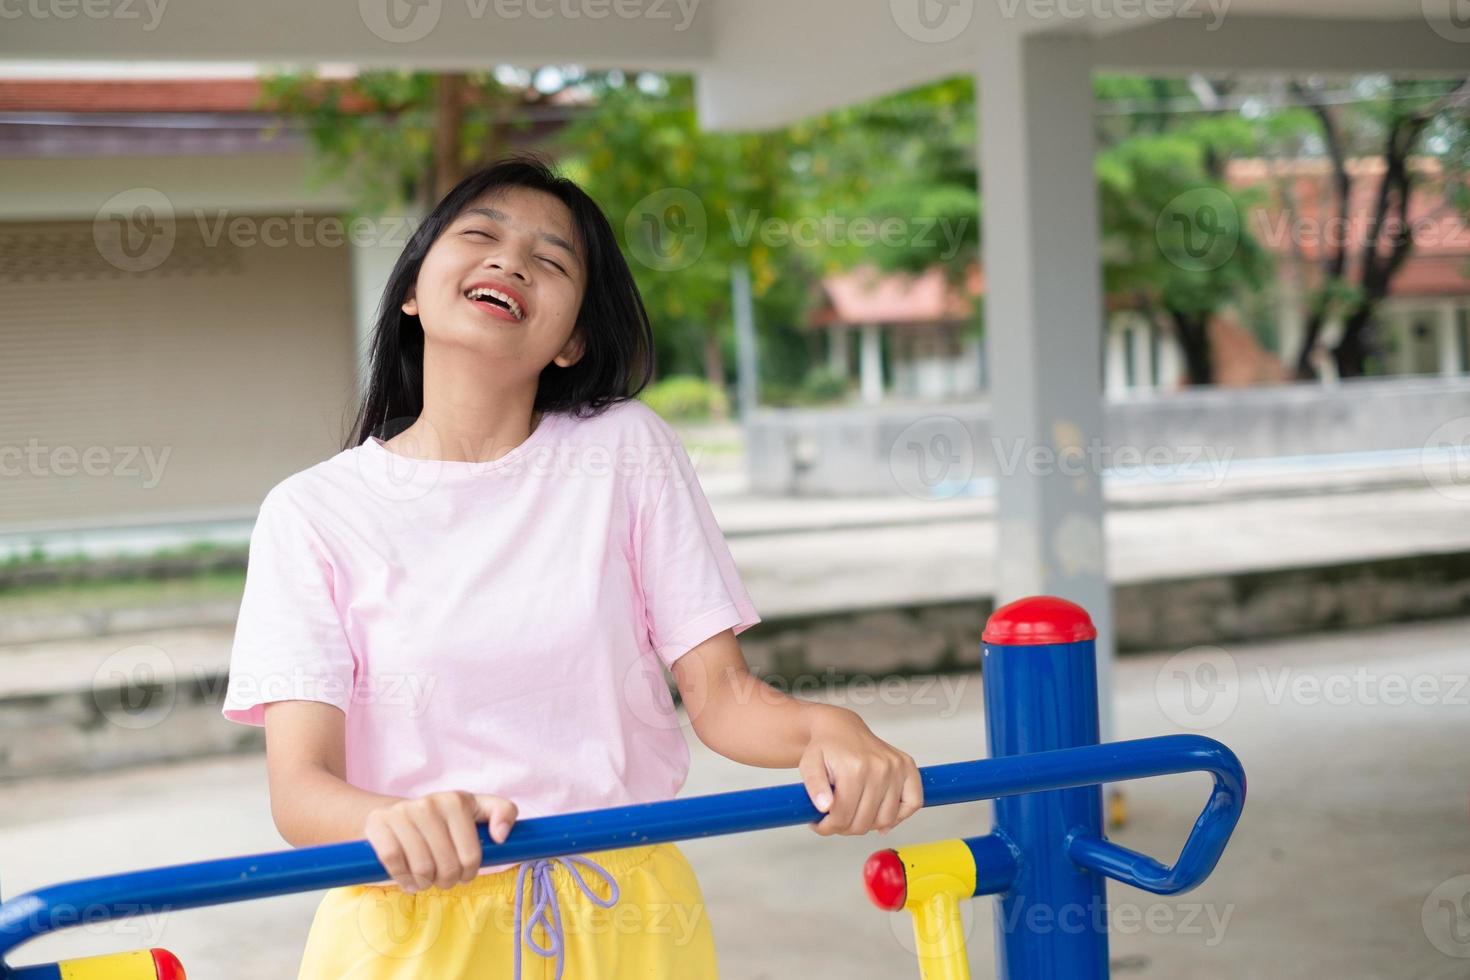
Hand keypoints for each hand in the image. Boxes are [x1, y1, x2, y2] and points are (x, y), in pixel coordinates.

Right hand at [363, 791, 517, 892]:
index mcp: (456, 801)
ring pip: (422, 868)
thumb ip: (502, 812)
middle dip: (447, 880)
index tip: (465, 872)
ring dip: (426, 883)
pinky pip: (394, 863)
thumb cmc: (440, 820)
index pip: (471, 856)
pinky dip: (403, 879)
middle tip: (443, 878)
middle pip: (447, 867)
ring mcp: (402, 813)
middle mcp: (430, 803)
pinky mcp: (379, 825)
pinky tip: (409, 879)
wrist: (392, 815)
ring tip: (426, 879)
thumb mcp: (475, 810)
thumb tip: (501, 836)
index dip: (470, 873)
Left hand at [798, 706, 922, 836]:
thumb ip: (814, 786)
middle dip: (846, 828)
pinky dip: (899, 816)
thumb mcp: (808, 764)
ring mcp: (896, 767)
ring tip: (855, 816)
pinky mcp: (908, 767)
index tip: (821, 824)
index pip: (843, 816)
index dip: (829, 827)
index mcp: (854, 767)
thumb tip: (825, 807)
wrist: (841, 728)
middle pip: (865, 822)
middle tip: (835, 821)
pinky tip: (881, 817)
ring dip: (869, 825)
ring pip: (887, 818)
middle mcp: (880, 767)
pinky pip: (913, 803)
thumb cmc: (826, 747)